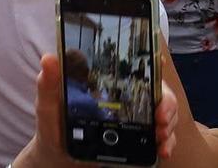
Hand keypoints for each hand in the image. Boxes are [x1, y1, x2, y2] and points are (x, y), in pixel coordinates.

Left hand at [13, 52, 186, 167]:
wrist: (58, 158)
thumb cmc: (53, 126)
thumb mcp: (48, 106)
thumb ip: (48, 85)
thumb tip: (49, 59)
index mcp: (110, 83)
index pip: (138, 65)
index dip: (154, 62)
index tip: (160, 65)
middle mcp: (128, 97)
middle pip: (159, 90)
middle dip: (167, 102)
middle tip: (160, 118)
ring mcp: (136, 117)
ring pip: (165, 112)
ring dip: (170, 123)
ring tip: (161, 137)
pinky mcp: (138, 138)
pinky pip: (161, 137)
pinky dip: (168, 143)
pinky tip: (163, 151)